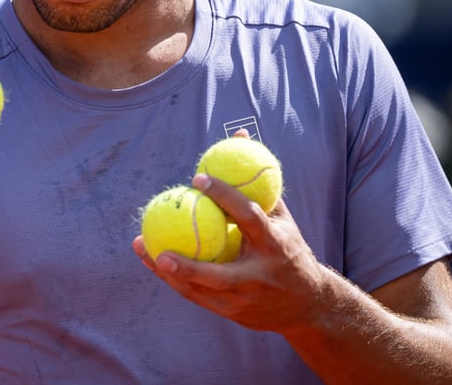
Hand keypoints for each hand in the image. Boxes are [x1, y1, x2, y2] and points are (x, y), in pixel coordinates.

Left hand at [132, 172, 330, 333]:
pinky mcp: (234, 313)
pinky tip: (153, 261)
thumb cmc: (289, 250)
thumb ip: (258, 185)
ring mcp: (246, 300)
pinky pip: (197, 296)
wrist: (308, 305)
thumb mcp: (282, 219)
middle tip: (158, 247)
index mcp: (275, 245)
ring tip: (142, 247)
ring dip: (169, 273)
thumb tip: (240, 138)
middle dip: (189, 266)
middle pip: (220, 275)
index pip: (248, 217)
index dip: (225, 196)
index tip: (197, 178)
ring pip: (201, 291)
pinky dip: (174, 279)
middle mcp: (259, 276)